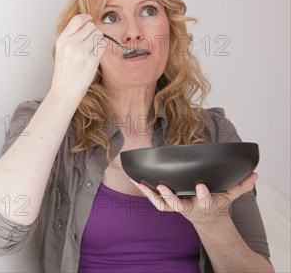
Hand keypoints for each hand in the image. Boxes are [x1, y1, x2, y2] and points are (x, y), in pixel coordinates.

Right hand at [49, 14, 106, 101]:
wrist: (65, 90)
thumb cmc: (65, 71)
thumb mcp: (62, 49)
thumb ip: (71, 36)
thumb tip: (86, 22)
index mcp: (62, 39)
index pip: (77, 19)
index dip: (86, 18)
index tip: (89, 21)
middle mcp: (71, 43)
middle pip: (91, 26)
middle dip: (93, 32)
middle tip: (90, 42)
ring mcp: (81, 51)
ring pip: (99, 34)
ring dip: (98, 40)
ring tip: (92, 50)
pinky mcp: (91, 60)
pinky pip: (103, 45)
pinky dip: (101, 49)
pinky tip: (95, 56)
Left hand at [132, 172, 258, 227]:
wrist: (207, 219)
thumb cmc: (216, 203)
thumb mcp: (230, 195)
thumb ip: (241, 185)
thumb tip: (255, 174)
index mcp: (205, 204)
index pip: (206, 200)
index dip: (203, 194)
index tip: (201, 185)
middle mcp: (189, 207)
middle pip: (178, 205)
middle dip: (171, 197)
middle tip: (163, 187)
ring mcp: (177, 207)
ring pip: (163, 205)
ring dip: (153, 195)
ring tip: (144, 184)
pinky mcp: (168, 205)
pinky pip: (154, 200)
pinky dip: (145, 191)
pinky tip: (136, 180)